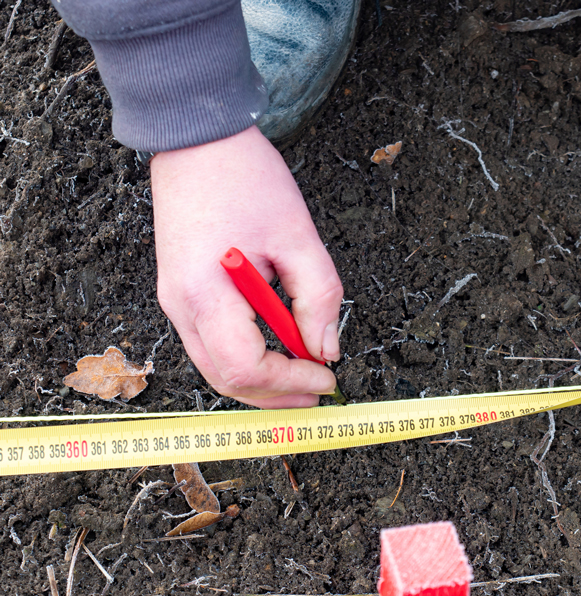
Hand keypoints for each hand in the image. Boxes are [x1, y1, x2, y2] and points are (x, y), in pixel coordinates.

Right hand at [151, 126, 341, 408]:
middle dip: (276, 394)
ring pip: (215, 366)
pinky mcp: (180, 291)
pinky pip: (212, 343)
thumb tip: (327, 349)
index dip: (290, 381)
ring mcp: (175, 300)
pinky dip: (247, 357)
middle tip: (319, 390)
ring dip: (262, 380)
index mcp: (206, 293)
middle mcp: (181, 305)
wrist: (197, 139)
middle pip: (225, 379)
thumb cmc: (246, 179)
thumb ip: (319, 299)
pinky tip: (279, 348)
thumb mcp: (299, 237)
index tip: (328, 375)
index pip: (245, 368)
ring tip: (305, 372)